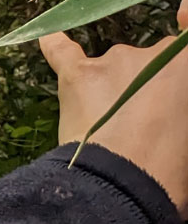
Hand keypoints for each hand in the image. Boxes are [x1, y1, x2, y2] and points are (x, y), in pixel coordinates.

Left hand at [41, 0, 187, 212]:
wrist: (126, 184)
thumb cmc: (171, 166)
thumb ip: (177, 106)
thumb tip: (164, 112)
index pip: (183, 55)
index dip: (175, 78)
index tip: (170, 100)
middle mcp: (155, 52)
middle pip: (152, 62)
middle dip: (148, 87)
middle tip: (144, 126)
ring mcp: (114, 61)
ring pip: (115, 66)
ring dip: (113, 87)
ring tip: (109, 126)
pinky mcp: (77, 75)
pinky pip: (63, 52)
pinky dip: (56, 45)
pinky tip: (49, 39)